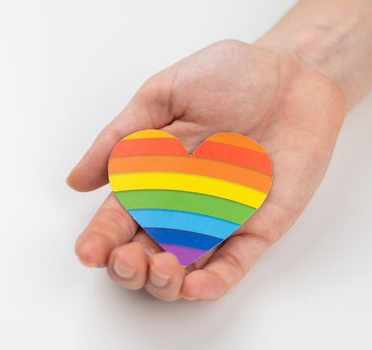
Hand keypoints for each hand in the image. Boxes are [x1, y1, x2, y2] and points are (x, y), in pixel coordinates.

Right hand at [67, 39, 344, 300]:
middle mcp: (179, 205)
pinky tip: (194, 286)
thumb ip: (122, 136)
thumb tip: (76, 180)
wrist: (295, 73)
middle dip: (129, 268)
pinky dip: (213, 282)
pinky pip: (233, 264)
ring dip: (165, 283)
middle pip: (144, 253)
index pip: (118, 218)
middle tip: (128, 260)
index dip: (100, 240)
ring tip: (161, 269)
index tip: (89, 252)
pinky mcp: (256, 226)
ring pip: (183, 269)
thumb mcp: (163, 93)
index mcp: (151, 176)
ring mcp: (217, 219)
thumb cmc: (229, 75)